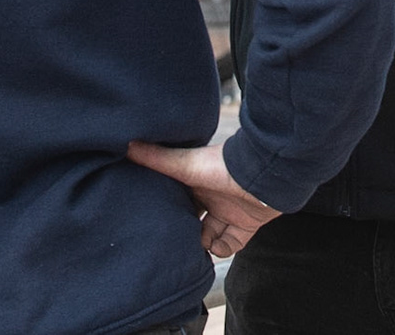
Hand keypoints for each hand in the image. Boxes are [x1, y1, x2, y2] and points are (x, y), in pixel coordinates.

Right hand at [126, 141, 278, 257]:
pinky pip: (231, 245)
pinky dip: (222, 249)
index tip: (153, 221)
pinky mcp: (246, 225)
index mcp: (196, 182)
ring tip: (191, 249)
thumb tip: (127, 144)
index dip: (166, 209)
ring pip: (209, 235)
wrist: (267, 176)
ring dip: (201, 244)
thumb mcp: (186, 164)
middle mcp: (212, 197)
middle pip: (192, 219)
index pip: (177, 199)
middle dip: (183, 231)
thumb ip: (158, 158)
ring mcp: (229, 211)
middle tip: (171, 241)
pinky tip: (215, 246)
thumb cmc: (226, 166)